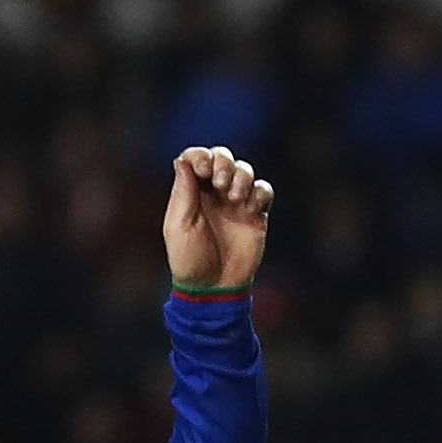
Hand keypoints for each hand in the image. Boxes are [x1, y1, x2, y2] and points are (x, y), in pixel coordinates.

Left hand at [163, 144, 272, 289]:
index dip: (200, 156)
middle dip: (223, 161)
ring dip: (241, 176)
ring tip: (233, 197)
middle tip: (218, 182)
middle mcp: (212, 193)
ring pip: (244, 170)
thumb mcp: (178, 226)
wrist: (214, 286)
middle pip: (222, 157)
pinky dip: (259, 192)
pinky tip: (250, 209)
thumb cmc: (189, 258)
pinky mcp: (255, 214)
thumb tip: (183, 161)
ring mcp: (235, 202)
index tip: (202, 170)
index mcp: (190, 192)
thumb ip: (183, 193)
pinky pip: (263, 190)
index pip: (195, 158)